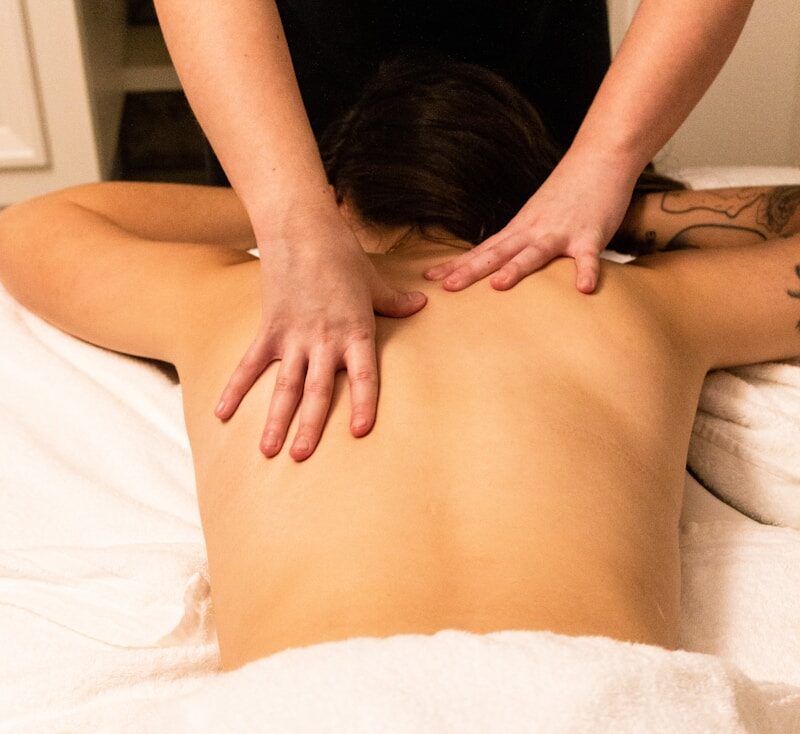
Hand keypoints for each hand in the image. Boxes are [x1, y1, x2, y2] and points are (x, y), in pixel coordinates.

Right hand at [214, 210, 426, 460]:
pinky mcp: (269, 328)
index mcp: (355, 331)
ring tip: (268, 451)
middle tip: (301, 457)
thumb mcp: (374, 281)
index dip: (362, 403)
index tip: (358, 432)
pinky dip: (235, 388)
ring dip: (275, 419)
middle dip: (309, 426)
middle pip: (317, 390)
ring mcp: (293, 336)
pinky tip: (222, 413)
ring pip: (284, 385)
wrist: (301, 229)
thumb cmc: (342, 255)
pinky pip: (250, 364)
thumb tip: (420, 305)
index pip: (363, 375)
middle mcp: (324, 340)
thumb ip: (395, 302)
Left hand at [423, 149, 638, 292]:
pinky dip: (586, 271)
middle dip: (471, 271)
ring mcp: (560, 232)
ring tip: (499, 286)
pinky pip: (588, 257)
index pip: (482, 250)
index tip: (430, 277)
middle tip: (447, 287)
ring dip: (517, 268)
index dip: (457, 264)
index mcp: (519, 228)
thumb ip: (519, 241)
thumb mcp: (535, 216)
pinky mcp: (590, 234)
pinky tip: (583, 289)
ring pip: (535, 253)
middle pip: (497, 253)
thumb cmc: (568, 192)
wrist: (600, 157)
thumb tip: (499, 264)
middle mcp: (533, 230)